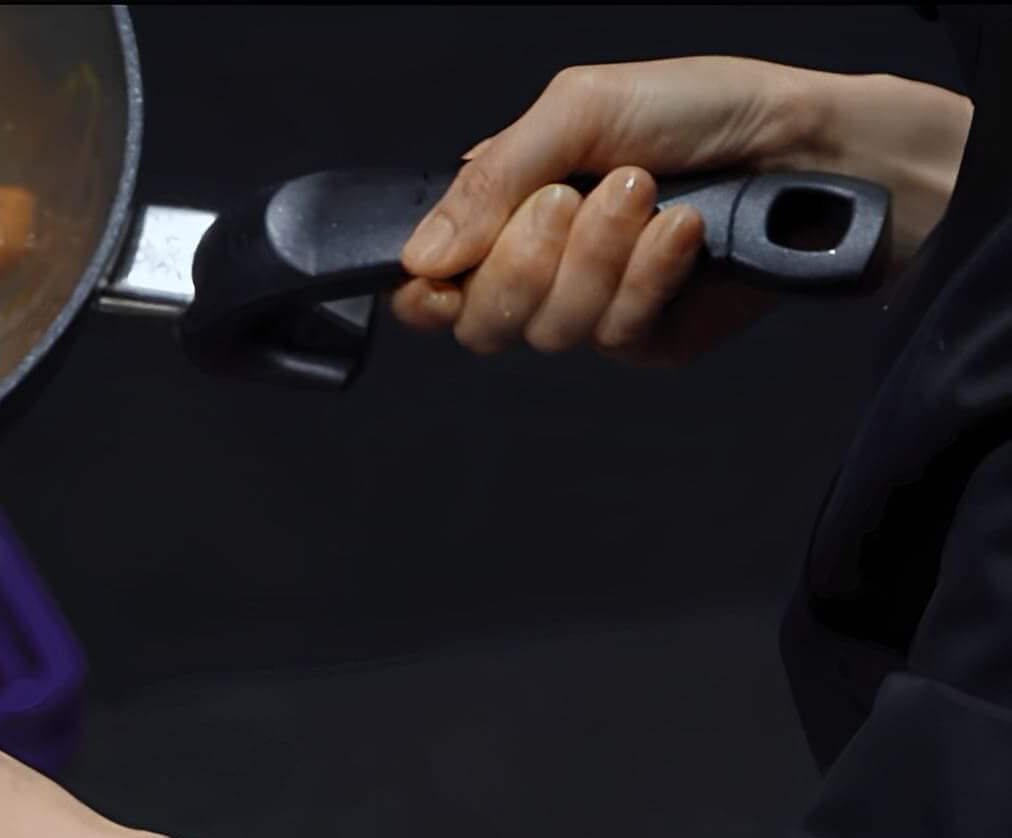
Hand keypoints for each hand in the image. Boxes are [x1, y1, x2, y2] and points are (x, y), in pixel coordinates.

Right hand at [392, 58, 968, 363]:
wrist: (810, 146)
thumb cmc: (703, 108)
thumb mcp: (580, 109)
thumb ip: (490, 180)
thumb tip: (418, 259)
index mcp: (509, 209)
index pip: (431, 283)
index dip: (428, 290)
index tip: (444, 273)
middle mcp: (544, 266)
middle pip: (480, 321)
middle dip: (526, 260)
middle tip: (572, 197)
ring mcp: (594, 308)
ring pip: (549, 330)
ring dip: (600, 255)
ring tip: (649, 195)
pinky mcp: (649, 339)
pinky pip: (616, 334)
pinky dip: (649, 275)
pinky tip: (684, 231)